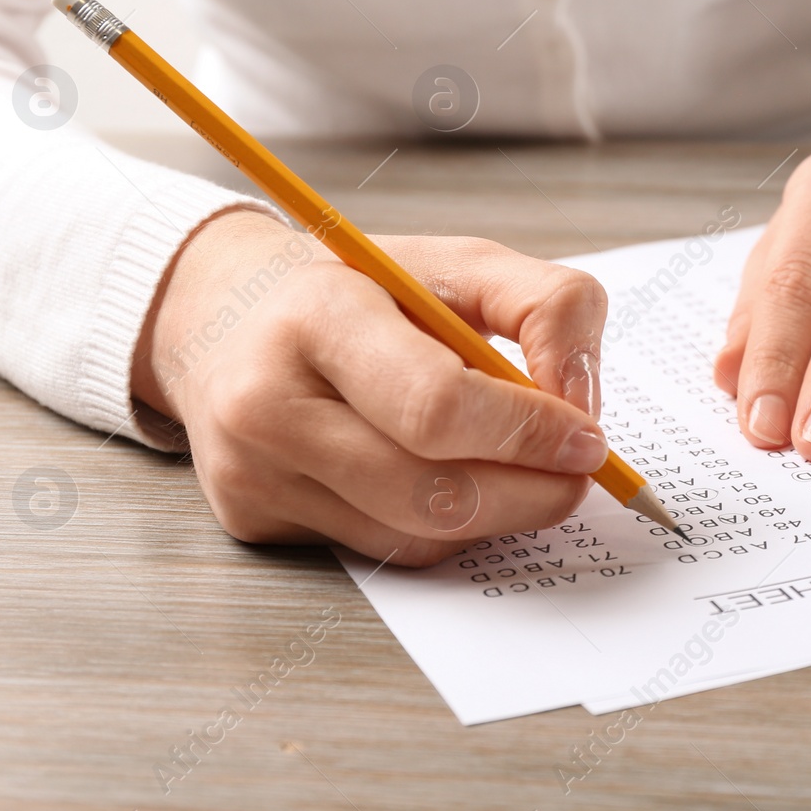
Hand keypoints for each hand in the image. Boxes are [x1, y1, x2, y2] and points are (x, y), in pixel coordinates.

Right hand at [131, 211, 609, 565]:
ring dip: (495, 517)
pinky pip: (379, 549)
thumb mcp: (458, 262)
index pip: (436, 404)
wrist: (223, 314)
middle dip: (528, 493)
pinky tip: (454, 484)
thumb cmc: (358, 288)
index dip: (526, 433)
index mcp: (318, 313)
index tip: (588, 439)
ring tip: (526, 476)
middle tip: (577, 476)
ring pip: (411, 536)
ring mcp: (251, 471)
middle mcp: (267, 400)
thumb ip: (543, 306)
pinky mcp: (251, 518)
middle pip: (428, 490)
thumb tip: (580, 401)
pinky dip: (441, 528)